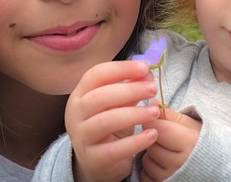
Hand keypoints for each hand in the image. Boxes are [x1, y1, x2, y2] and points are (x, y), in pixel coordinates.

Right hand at [67, 60, 160, 181]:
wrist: (97, 162)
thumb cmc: (109, 125)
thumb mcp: (118, 104)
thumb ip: (131, 87)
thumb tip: (147, 73)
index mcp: (80, 94)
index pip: (96, 75)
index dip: (121, 69)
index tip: (145, 67)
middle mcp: (75, 114)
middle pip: (100, 97)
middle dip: (129, 90)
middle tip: (153, 89)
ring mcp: (81, 137)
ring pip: (106, 121)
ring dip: (134, 114)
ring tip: (155, 111)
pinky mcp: (92, 159)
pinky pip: (114, 149)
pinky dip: (135, 141)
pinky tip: (153, 134)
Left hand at [139, 102, 201, 181]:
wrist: (212, 165)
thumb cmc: (197, 140)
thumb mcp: (188, 124)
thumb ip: (169, 114)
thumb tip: (151, 103)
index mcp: (189, 143)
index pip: (161, 129)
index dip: (152, 120)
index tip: (150, 117)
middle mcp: (181, 163)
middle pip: (151, 145)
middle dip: (152, 138)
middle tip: (161, 136)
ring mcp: (172, 177)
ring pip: (147, 161)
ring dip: (150, 154)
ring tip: (163, 150)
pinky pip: (146, 175)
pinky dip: (148, 169)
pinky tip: (160, 163)